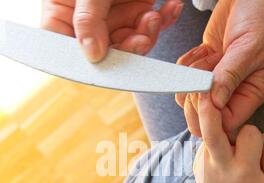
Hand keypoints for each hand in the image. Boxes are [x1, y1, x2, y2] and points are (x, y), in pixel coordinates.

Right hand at [42, 0, 182, 61]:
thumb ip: (88, 19)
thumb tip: (92, 55)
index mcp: (64, 12)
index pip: (67, 47)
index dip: (84, 61)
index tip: (104, 61)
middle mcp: (88, 18)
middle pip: (105, 50)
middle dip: (128, 47)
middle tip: (141, 37)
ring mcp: (113, 14)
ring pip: (130, 41)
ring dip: (146, 35)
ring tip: (153, 18)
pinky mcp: (136, 9)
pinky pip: (148, 24)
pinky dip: (163, 19)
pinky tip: (169, 9)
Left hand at [176, 0, 263, 136]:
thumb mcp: (251, 48)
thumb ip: (230, 76)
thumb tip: (214, 104)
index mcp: (250, 94)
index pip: (225, 123)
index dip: (210, 117)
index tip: (205, 97)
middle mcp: (231, 91)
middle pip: (202, 116)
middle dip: (194, 101)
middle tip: (200, 78)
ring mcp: (215, 79)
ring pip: (188, 97)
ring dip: (189, 78)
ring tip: (207, 58)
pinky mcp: (204, 65)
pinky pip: (184, 75)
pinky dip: (186, 64)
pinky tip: (201, 51)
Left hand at [192, 94, 263, 182]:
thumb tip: (262, 134)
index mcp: (242, 169)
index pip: (250, 134)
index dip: (254, 135)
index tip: (255, 145)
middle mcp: (219, 165)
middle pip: (212, 131)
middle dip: (208, 109)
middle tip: (204, 89)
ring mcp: (203, 164)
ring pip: (209, 134)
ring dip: (216, 127)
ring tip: (225, 141)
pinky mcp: (195, 163)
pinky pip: (205, 143)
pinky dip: (213, 140)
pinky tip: (220, 153)